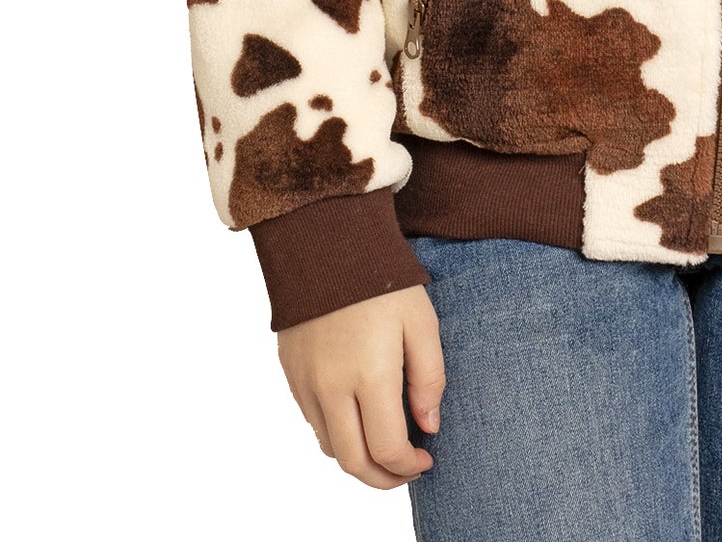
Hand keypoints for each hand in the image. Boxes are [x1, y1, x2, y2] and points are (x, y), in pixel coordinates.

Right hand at [277, 283, 443, 490]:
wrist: (326, 242)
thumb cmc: (382, 279)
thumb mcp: (421, 321)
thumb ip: (429, 378)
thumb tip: (428, 427)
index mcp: (369, 375)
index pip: (386, 448)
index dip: (409, 466)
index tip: (427, 459)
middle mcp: (331, 388)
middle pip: (353, 462)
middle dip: (383, 479)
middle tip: (406, 472)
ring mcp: (306, 383)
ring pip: (331, 447)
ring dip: (359, 458)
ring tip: (384, 447)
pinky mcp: (291, 374)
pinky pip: (313, 421)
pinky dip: (337, 434)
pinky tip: (358, 418)